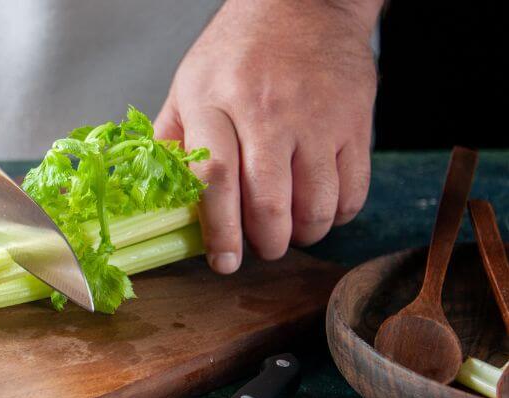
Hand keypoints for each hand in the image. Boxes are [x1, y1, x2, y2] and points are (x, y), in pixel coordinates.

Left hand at [155, 0, 382, 273]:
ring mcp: (316, 118)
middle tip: (260, 249)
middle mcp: (266, 111)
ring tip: (289, 231)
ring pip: (316, 205)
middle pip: (268, 202)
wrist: (302, 6)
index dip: (220, 231)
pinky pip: (353, 191)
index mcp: (214, 102)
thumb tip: (153, 197)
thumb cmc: (237, 51)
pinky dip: (337, 216)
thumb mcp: (188, 85)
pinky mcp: (355, 122)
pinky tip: (321, 209)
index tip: (223, 262)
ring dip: (303, 235)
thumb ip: (171, 140)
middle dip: (265, 243)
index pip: (214, 178)